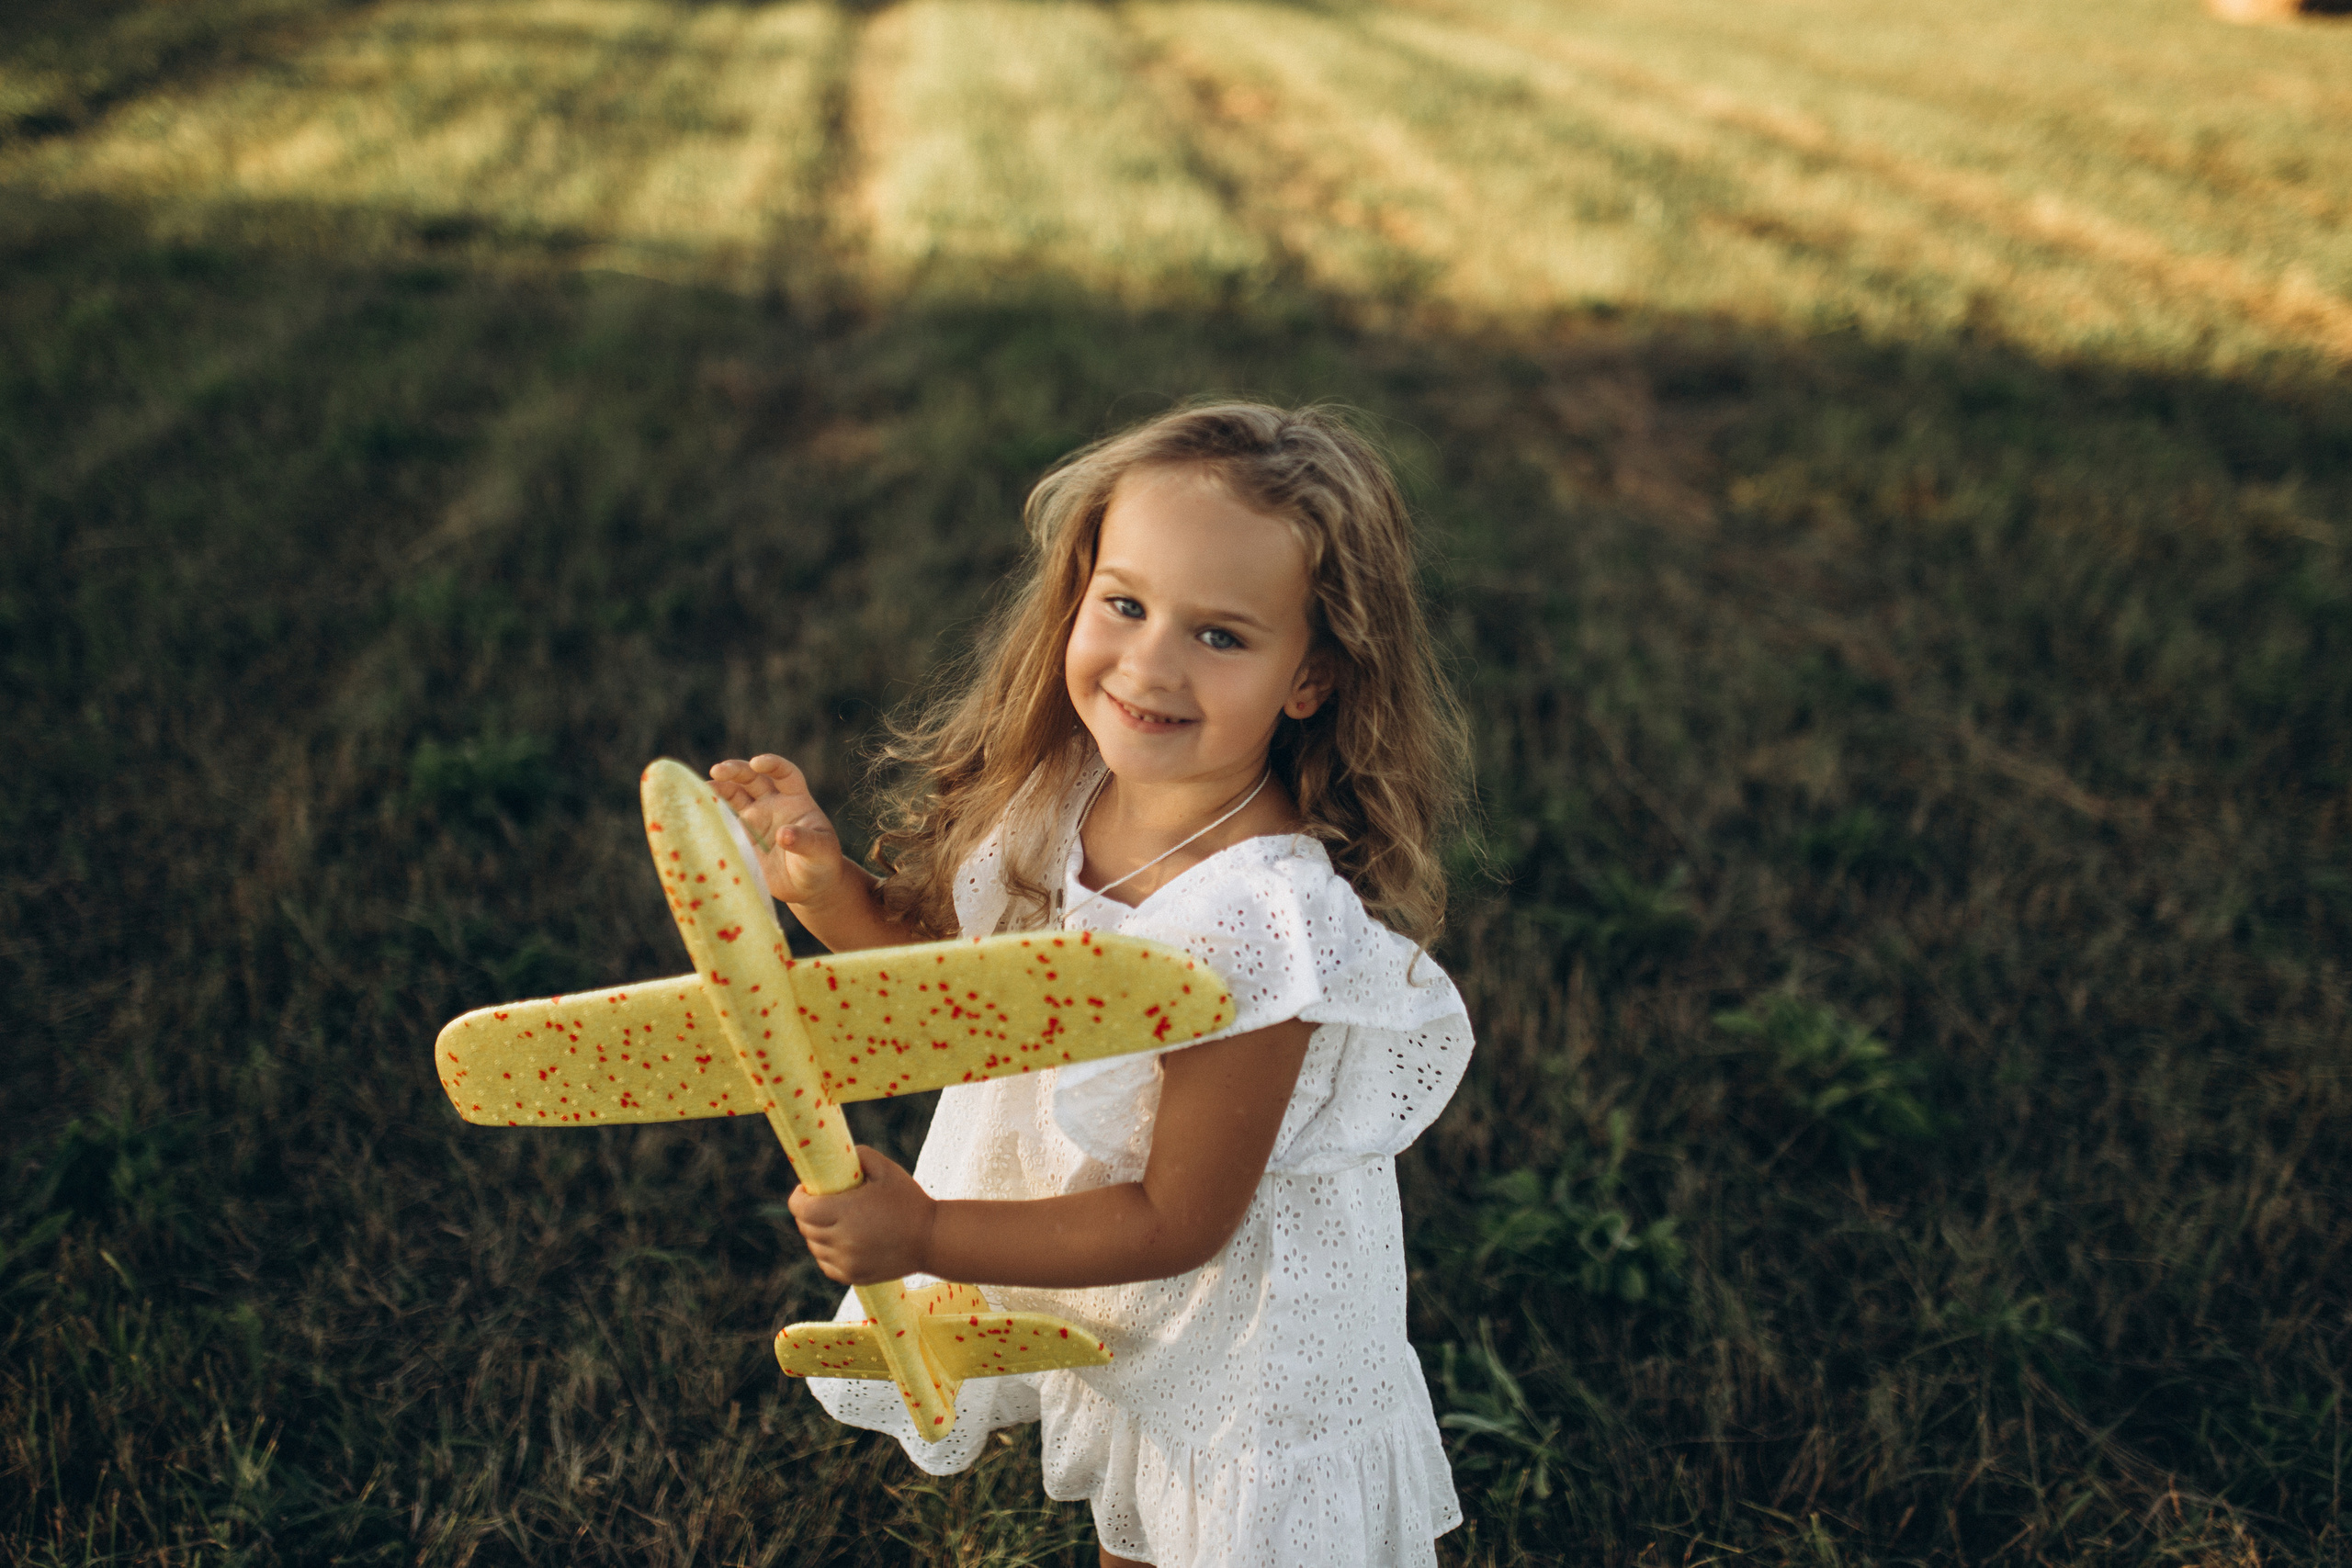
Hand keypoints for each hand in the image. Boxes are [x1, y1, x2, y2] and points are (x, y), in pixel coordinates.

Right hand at [707, 754, 851, 911]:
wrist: (807, 887)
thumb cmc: (820, 864)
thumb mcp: (820, 852)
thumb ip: (805, 841)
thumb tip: (783, 834)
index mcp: (796, 799)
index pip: (785, 773)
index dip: (772, 764)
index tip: (758, 763)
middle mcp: (773, 803)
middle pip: (752, 778)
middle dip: (736, 770)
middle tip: (718, 770)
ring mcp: (755, 818)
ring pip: (734, 794)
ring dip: (719, 788)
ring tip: (702, 788)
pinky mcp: (741, 836)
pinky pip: (724, 820)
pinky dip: (711, 814)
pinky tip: (696, 811)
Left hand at [788, 1145, 936, 1284]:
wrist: (932, 1239)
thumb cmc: (909, 1200)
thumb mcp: (886, 1169)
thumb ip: (859, 1156)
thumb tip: (836, 1156)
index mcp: (847, 1212)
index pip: (801, 1209)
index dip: (798, 1197)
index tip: (806, 1189)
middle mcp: (843, 1240)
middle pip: (806, 1227)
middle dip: (808, 1213)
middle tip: (823, 1202)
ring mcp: (847, 1261)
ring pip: (815, 1246)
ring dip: (818, 1233)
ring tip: (836, 1221)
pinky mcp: (852, 1276)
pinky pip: (826, 1263)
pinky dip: (828, 1252)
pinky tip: (843, 1240)